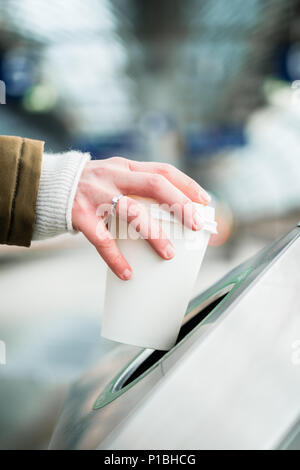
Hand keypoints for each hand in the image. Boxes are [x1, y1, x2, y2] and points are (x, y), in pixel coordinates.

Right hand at [72, 157, 209, 279]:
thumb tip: (169, 212)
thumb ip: (136, 186)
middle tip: (196, 225)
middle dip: (179, 204)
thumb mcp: (113, 176)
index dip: (186, 184)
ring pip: (132, 212)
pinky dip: (116, 258)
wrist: (46, 185)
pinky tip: (127, 273)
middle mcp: (113, 177)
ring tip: (169, 254)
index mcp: (125, 167)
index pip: (162, 170)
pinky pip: (102, 240)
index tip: (205, 200)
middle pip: (154, 185)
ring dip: (154, 234)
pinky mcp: (80, 216)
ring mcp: (97, 195)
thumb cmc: (88, 185)